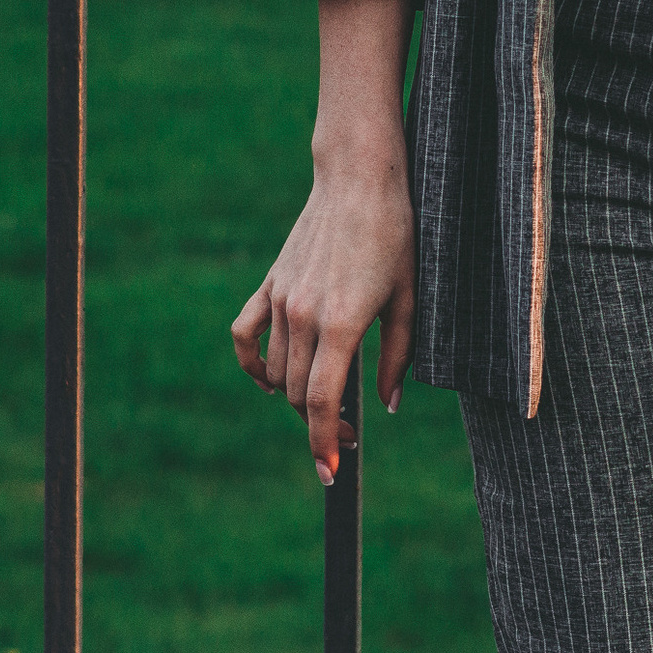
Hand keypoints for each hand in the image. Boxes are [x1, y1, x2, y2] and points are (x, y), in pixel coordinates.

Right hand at [231, 123, 416, 485]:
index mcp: (340, 324)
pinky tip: (269, 378)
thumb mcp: (408, 299)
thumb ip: (397, 357)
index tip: (330, 471)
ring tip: (327, 401)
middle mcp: (302, 316)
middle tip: (350, 429)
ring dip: (295, 396)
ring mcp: (281, 300)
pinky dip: (252, 364)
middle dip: (319, 422)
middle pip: (295, 394)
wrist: (359, 180)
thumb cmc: (396, 236)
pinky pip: (244, 336)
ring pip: (275, 372)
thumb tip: (387, 406)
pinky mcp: (270, 284)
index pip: (318, 401)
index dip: (321, 442)